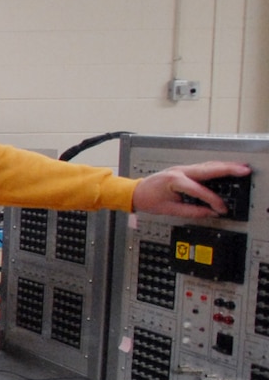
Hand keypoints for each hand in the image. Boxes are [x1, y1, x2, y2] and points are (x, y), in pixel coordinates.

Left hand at [131, 161, 250, 217]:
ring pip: (208, 165)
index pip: (199, 190)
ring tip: (241, 168)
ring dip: (225, 166)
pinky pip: (204, 167)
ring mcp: (182, 168)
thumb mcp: (169, 210)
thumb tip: (209, 213)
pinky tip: (227, 168)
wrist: (135, 191)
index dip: (213, 200)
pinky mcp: (184, 170)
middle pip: (208, 169)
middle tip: (244, 171)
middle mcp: (179, 171)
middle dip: (228, 170)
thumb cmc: (148, 199)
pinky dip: (217, 167)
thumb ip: (191, 212)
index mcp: (174, 181)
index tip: (221, 209)